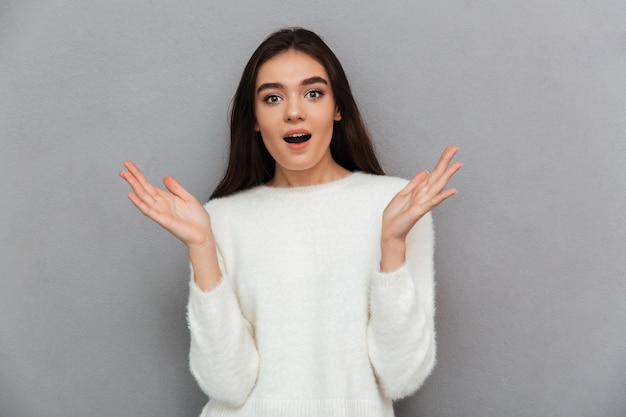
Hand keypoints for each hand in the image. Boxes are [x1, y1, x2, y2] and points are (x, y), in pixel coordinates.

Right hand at [119, 161, 212, 248]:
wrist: (203, 234)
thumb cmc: (197, 219)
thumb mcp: (188, 198)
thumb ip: (176, 188)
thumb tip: (165, 177)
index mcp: (166, 198)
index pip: (148, 185)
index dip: (139, 175)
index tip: (129, 165)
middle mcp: (160, 204)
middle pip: (143, 189)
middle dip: (133, 178)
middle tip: (123, 167)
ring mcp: (160, 212)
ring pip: (144, 197)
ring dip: (134, 186)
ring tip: (125, 175)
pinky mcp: (163, 220)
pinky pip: (149, 210)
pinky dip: (139, 203)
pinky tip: (132, 195)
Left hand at [380, 146, 461, 270]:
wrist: (390, 232)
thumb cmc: (396, 216)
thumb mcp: (403, 194)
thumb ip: (415, 183)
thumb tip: (425, 171)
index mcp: (420, 190)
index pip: (433, 172)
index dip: (441, 160)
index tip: (450, 149)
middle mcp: (424, 195)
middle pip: (438, 175)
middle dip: (446, 162)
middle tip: (456, 148)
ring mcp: (423, 203)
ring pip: (438, 186)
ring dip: (448, 175)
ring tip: (458, 164)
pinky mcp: (419, 211)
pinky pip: (432, 202)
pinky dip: (442, 196)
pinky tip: (452, 190)